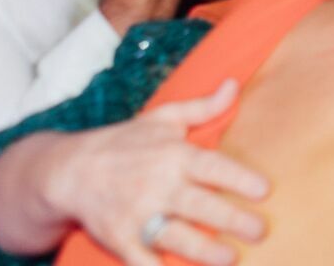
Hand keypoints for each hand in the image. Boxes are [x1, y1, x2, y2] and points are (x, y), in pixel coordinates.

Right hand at [40, 80, 268, 265]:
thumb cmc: (124, 143)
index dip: (239, 178)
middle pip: (199, 205)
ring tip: (230, 259)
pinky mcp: (119, 239)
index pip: (212, 166)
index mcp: (173, 155)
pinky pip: (141, 261)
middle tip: (261, 231)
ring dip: (204, 251)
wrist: (68, 171)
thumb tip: (235, 84)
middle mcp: (157, 185)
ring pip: (175, 236)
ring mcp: (136, 215)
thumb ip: (203, 106)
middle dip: (232, 220)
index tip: (265, 190)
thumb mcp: (163, 118)